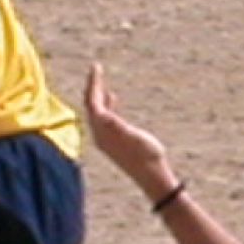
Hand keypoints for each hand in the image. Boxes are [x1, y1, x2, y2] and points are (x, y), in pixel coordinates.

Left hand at [83, 63, 178, 196]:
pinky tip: (114, 99)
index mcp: (103, 131)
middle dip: (93, 87)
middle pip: (90, 106)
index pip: (92, 102)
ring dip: (98, 96)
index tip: (97, 66)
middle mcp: (100, 135)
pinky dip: (107, 106)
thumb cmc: (146, 155)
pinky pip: (103, 119)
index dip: (93, 83)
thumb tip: (103, 114)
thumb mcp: (133, 137)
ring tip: (102, 82)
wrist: (152, 176)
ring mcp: (105, 140)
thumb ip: (116, 125)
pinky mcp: (112, 142)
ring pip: (96, 112)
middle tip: (97, 69)